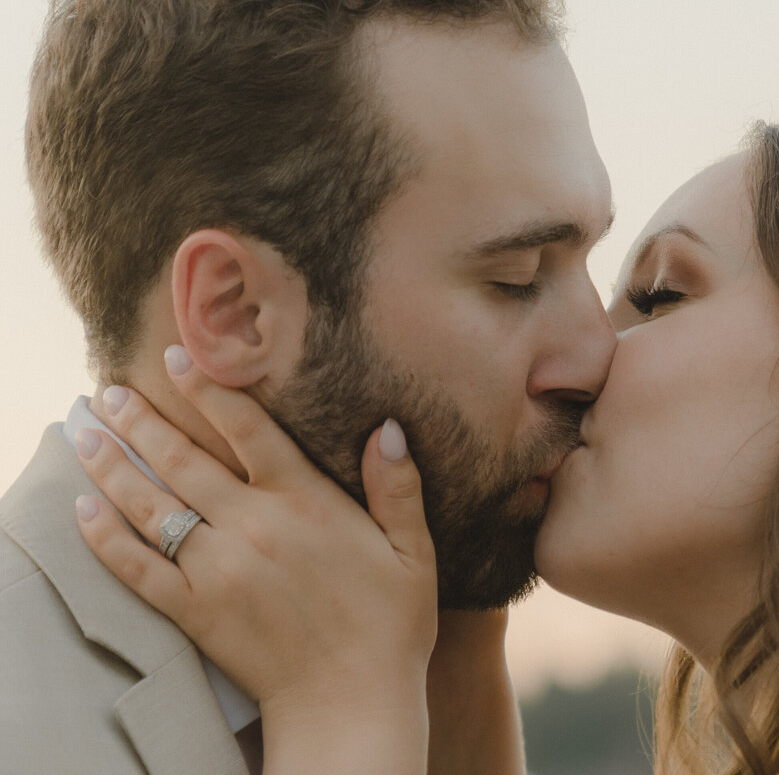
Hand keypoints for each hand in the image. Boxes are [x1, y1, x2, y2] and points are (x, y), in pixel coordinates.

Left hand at [74, 346, 435, 771]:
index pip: (247, 430)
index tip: (177, 359)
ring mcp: (217, 569)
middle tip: (110, 392)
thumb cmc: (390, 625)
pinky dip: (106, 538)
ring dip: (112, 467)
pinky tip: (84, 511)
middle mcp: (252, 526)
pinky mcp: (195, 611)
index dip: (209, 390)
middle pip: (183, 461)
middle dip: (142, 421)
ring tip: (86, 434)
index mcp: (305, 503)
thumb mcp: (414, 551)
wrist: (350, 701)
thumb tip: (386, 428)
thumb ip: (397, 488)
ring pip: (151, 506)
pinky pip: (137, 568)